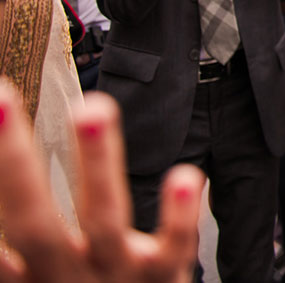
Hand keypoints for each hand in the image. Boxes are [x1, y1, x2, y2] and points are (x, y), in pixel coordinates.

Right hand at [0, 81, 205, 282]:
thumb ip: (16, 258)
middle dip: (13, 162)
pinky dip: (177, 216)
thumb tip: (6, 224)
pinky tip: (186, 176)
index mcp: (27, 280)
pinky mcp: (163, 278)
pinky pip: (173, 246)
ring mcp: (116, 277)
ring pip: (104, 221)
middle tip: (0, 100)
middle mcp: (63, 278)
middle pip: (33, 223)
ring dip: (97, 164)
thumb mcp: (36, 281)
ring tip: (92, 109)